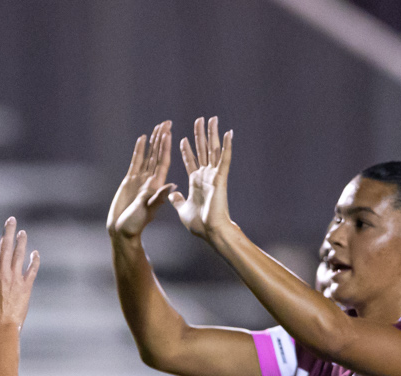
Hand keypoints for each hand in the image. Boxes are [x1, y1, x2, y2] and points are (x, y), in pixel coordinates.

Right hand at [0, 217, 39, 328]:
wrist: (2, 326)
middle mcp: (2, 273)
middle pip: (5, 247)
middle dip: (8, 231)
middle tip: (11, 219)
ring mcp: (15, 278)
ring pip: (19, 255)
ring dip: (21, 242)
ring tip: (22, 233)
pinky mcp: (26, 286)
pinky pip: (32, 270)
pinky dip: (34, 261)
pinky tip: (36, 253)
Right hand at [106, 121, 174, 240]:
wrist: (122, 231)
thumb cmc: (135, 224)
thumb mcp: (148, 210)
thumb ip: (158, 197)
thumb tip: (172, 185)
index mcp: (156, 185)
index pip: (163, 161)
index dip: (166, 147)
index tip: (170, 133)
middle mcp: (150, 180)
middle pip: (157, 154)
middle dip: (162, 138)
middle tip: (167, 122)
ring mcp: (140, 180)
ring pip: (148, 156)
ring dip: (153, 141)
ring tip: (157, 126)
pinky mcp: (129, 181)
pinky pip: (136, 162)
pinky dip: (140, 150)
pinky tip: (142, 139)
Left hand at [169, 116, 234, 242]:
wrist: (210, 231)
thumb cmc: (199, 224)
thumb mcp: (182, 209)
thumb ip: (177, 199)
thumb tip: (172, 193)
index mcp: (195, 182)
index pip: (190, 161)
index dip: (187, 150)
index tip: (181, 138)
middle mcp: (205, 175)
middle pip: (203, 150)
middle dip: (200, 135)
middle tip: (199, 119)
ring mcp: (214, 175)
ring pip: (213, 150)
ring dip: (213, 134)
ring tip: (212, 119)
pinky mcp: (221, 178)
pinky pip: (224, 159)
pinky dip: (227, 146)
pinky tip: (228, 133)